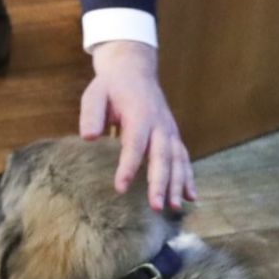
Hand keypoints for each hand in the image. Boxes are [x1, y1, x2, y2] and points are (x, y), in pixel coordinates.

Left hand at [80, 40, 195, 211]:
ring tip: (173, 208)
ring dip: (177, 185)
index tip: (120, 188)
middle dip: (160, 183)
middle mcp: (159, 124)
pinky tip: (189, 197)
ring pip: (177, 160)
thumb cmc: (111, 87)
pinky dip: (188, 178)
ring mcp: (169, 130)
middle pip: (162, 156)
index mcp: (139, 114)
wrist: (134, 71)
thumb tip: (88, 137)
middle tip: (155, 206)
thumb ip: (91, 114)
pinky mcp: (172, 136)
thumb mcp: (95, 94)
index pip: (135, 144)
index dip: (129, 166)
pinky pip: (183, 158)